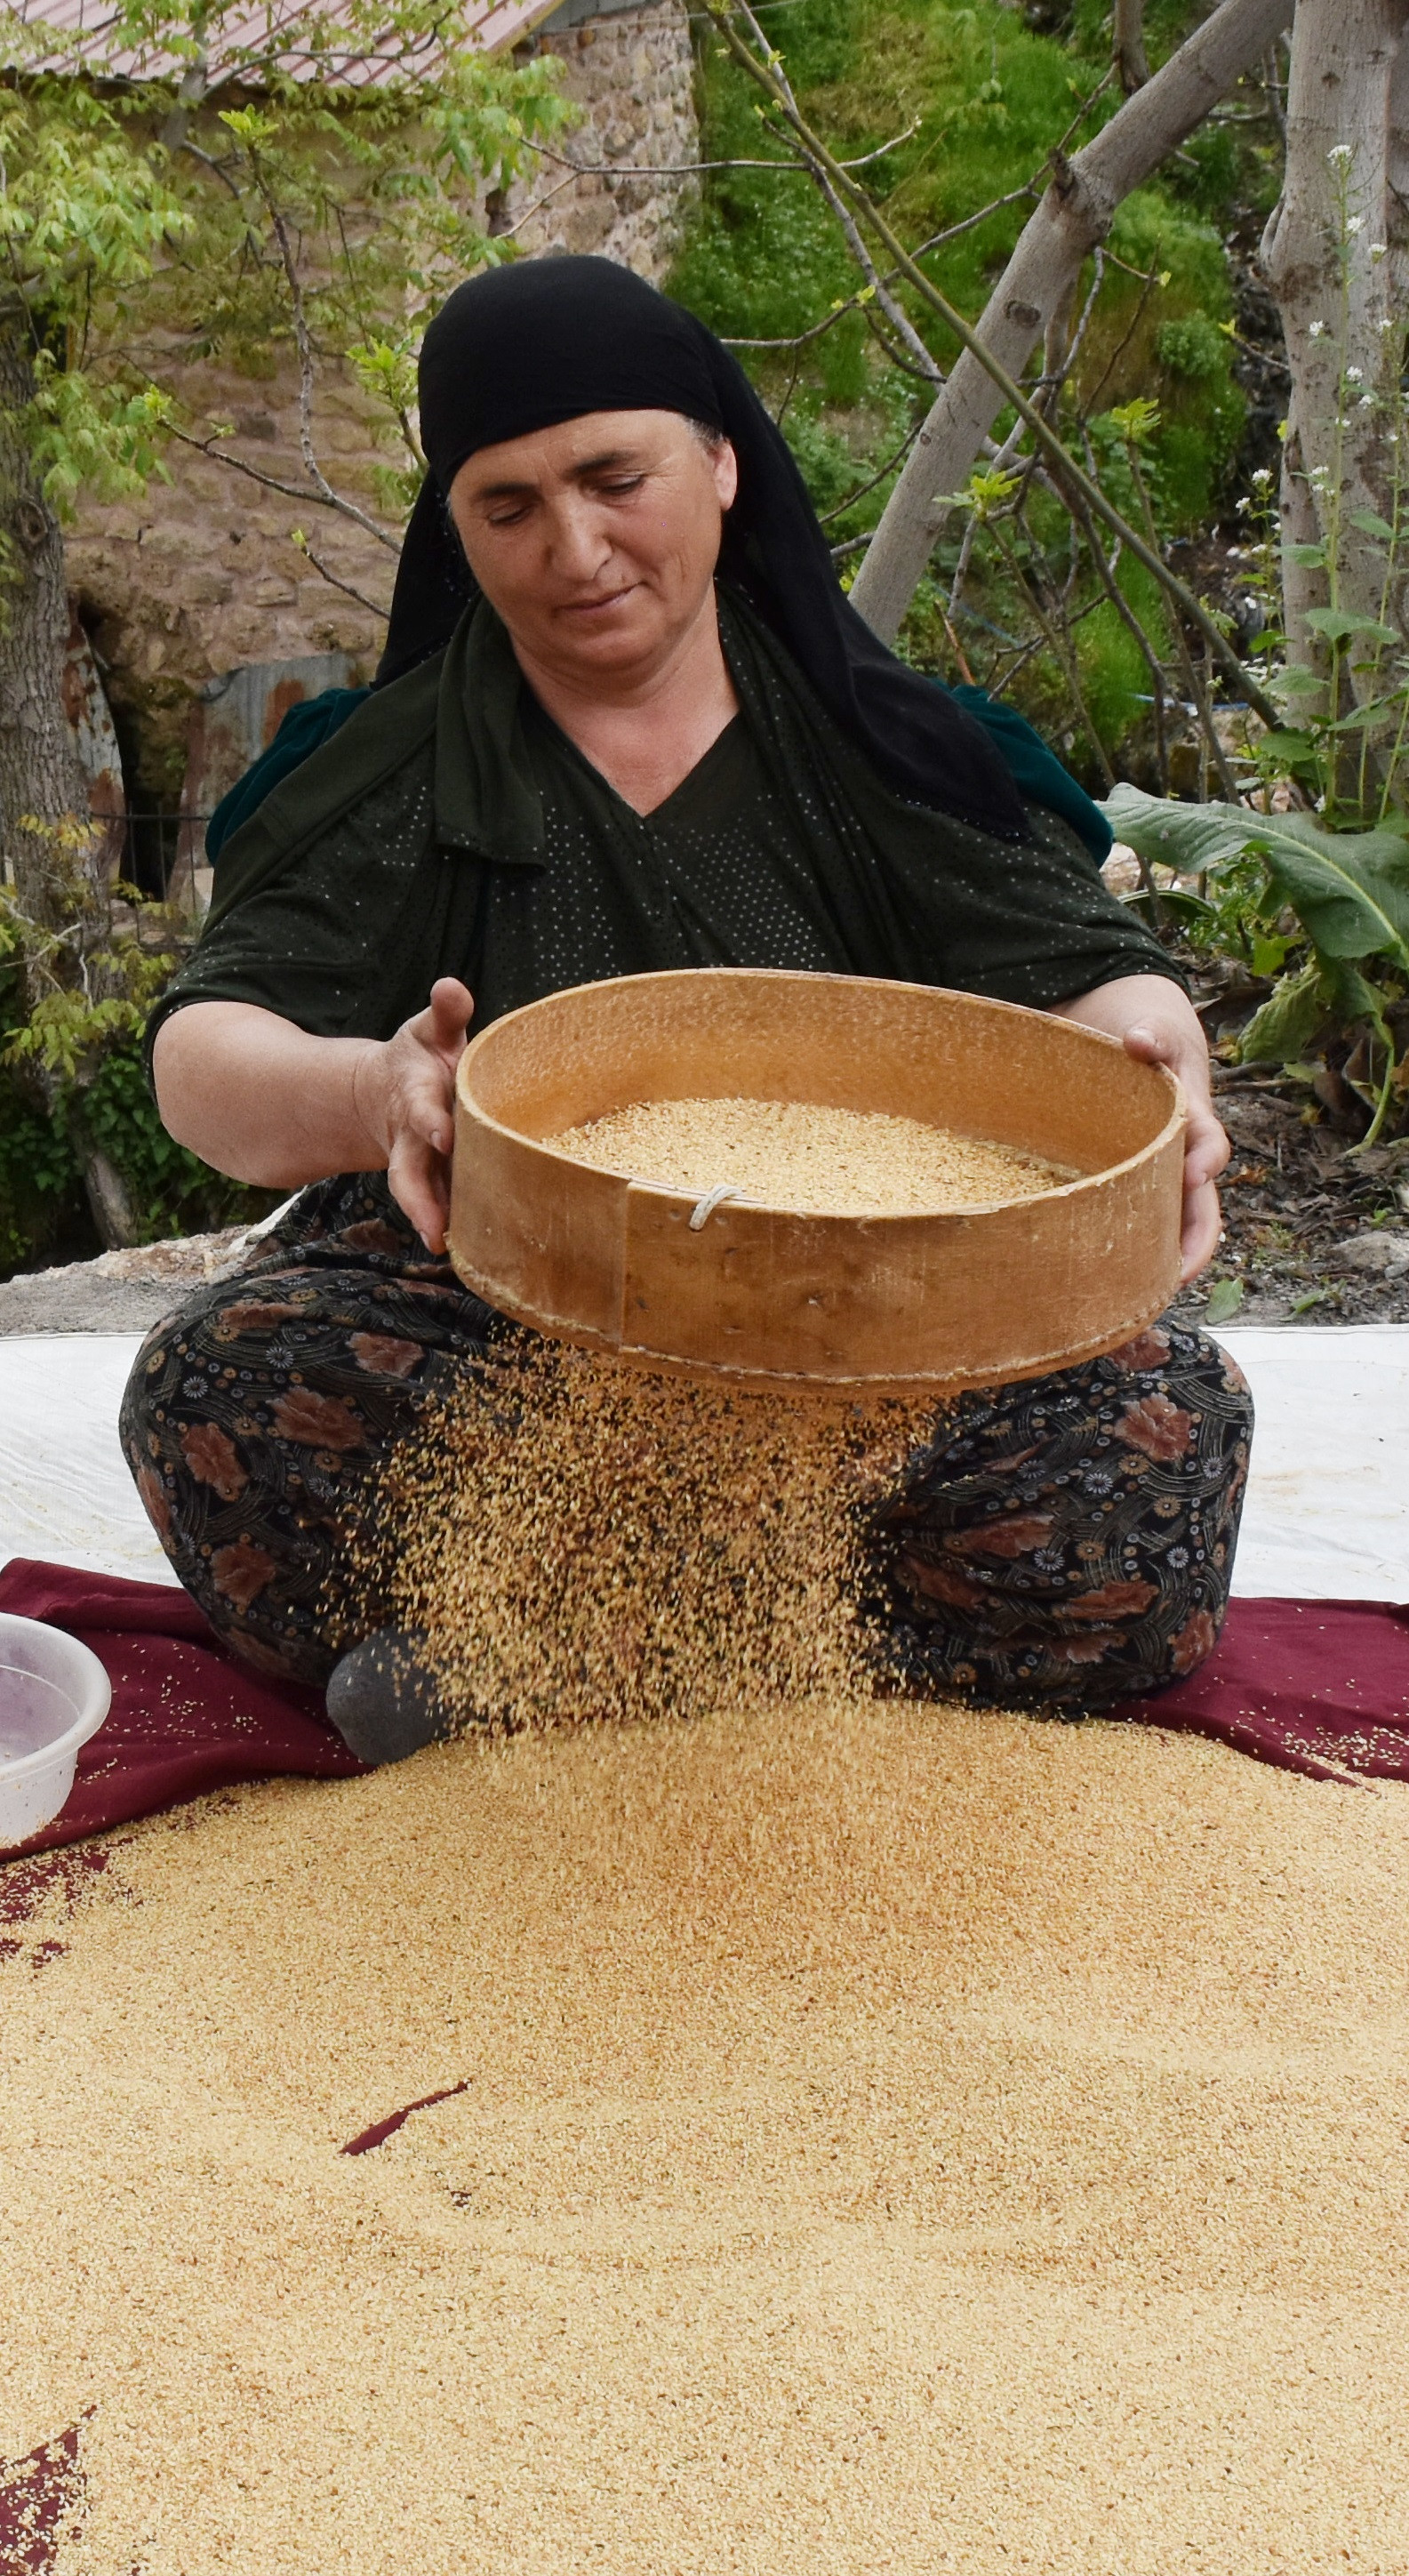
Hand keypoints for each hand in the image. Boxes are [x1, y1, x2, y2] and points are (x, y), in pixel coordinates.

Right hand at [352, 978, 472, 1252]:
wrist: (390, 1092)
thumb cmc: (426, 1058)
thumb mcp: (431, 1031)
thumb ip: (445, 1013)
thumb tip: (450, 985)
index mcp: (418, 1096)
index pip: (423, 1109)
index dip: (430, 1121)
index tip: (443, 1135)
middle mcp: (414, 1136)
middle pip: (410, 1170)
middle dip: (420, 1196)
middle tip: (433, 1224)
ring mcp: (420, 1163)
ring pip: (419, 1196)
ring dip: (429, 1219)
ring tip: (443, 1245)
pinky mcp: (434, 1182)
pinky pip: (438, 1206)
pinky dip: (445, 1225)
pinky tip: (468, 1249)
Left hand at [1052, 975, 1228, 1282]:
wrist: (1128, 1039)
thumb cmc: (1145, 1035)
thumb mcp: (1155, 1025)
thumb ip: (1153, 1033)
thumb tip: (1139, 1042)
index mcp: (1193, 1121)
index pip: (1210, 1146)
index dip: (1206, 1161)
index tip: (1193, 1173)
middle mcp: (1179, 1159)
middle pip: (1198, 1210)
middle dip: (1191, 1246)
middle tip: (1174, 1277)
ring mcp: (1152, 1178)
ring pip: (1165, 1227)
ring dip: (1157, 1263)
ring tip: (1136, 1300)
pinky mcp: (1122, 1186)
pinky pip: (1127, 1224)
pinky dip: (1121, 1254)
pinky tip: (1095, 1287)